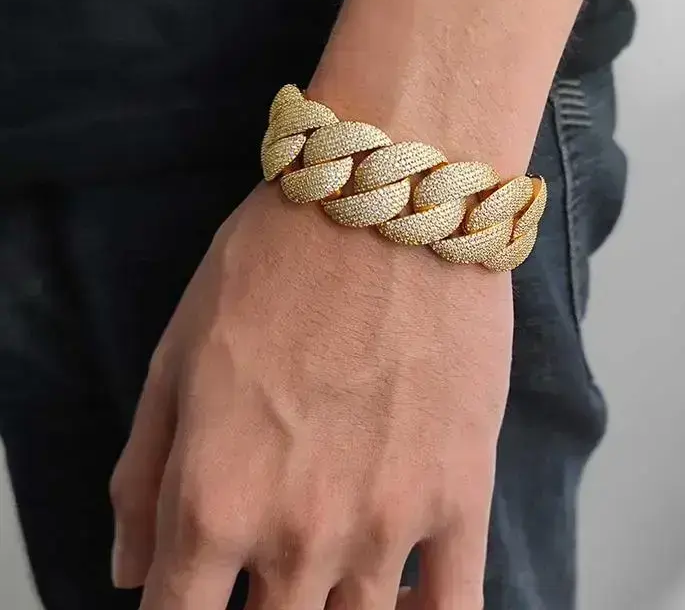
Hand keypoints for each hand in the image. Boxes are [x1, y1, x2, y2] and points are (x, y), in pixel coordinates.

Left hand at [110, 181, 512, 608]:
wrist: (385, 206)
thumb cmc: (275, 266)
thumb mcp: (176, 356)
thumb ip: (144, 477)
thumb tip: (132, 573)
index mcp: (214, 501)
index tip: (199, 590)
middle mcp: (298, 534)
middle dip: (262, 608)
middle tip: (269, 563)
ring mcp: (386, 523)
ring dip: (335, 608)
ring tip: (330, 564)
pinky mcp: (461, 494)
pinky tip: (403, 600)